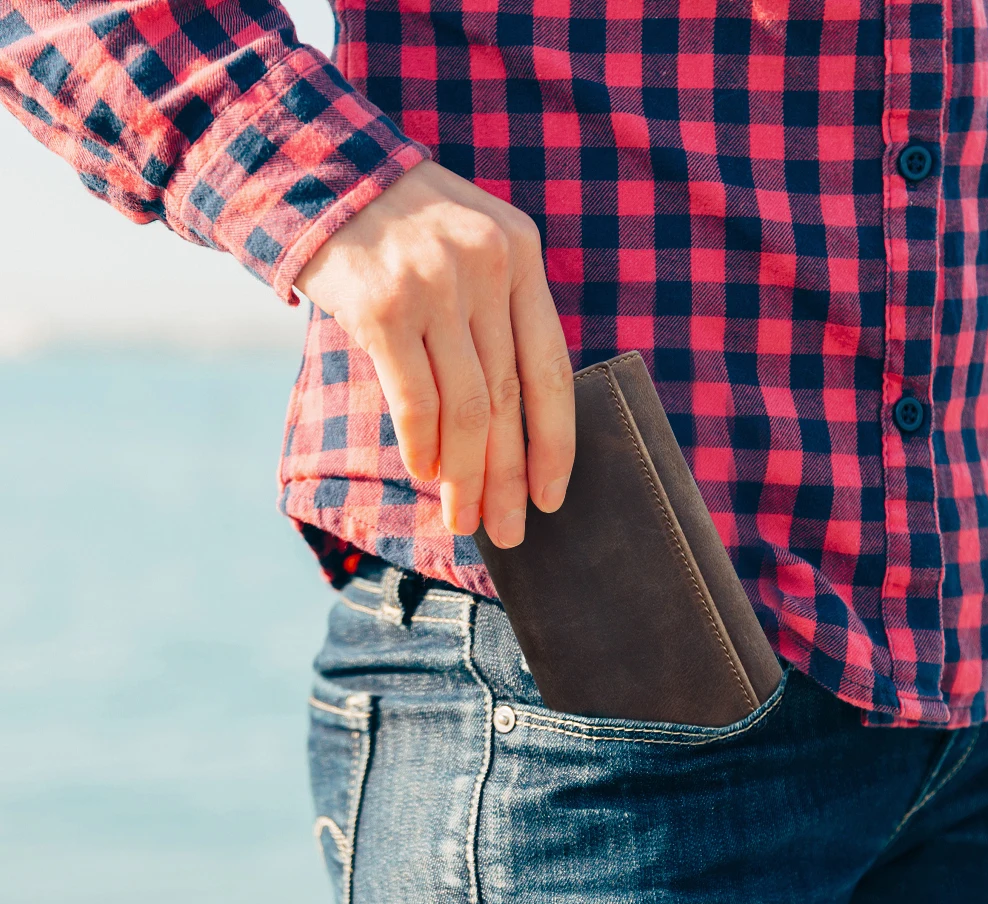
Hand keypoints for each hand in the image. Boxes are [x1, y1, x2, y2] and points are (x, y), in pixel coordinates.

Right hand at [294, 159, 574, 548]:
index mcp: (520, 254)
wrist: (308, 167)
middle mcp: (486, 267)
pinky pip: (414, 396)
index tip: (553, 494)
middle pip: (509, 399)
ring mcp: (434, 284)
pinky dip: (421, 443)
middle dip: (509, 476)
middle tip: (510, 529)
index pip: (551, 368)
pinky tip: (423, 473)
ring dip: (466, 476)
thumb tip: (507, 422)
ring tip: (464, 519)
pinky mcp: (381, 304)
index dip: (555, 442)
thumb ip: (494, 312)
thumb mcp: (464, 246)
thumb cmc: (394, 227)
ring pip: (467, 407)